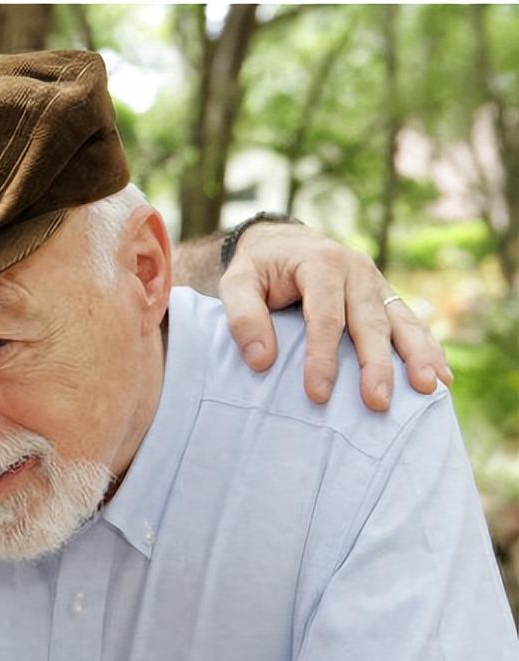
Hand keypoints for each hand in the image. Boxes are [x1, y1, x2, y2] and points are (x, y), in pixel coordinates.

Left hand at [219, 222, 451, 409]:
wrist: (281, 242)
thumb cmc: (257, 269)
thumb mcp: (235, 283)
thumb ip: (242, 317)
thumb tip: (261, 361)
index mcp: (322, 263)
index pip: (325, 317)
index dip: (322, 356)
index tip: (318, 394)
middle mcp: (357, 271)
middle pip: (370, 322)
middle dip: (376, 365)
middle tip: (377, 402)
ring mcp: (376, 284)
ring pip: (401, 322)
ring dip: (417, 356)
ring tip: (429, 388)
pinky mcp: (384, 297)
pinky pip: (410, 324)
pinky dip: (427, 349)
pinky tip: (440, 377)